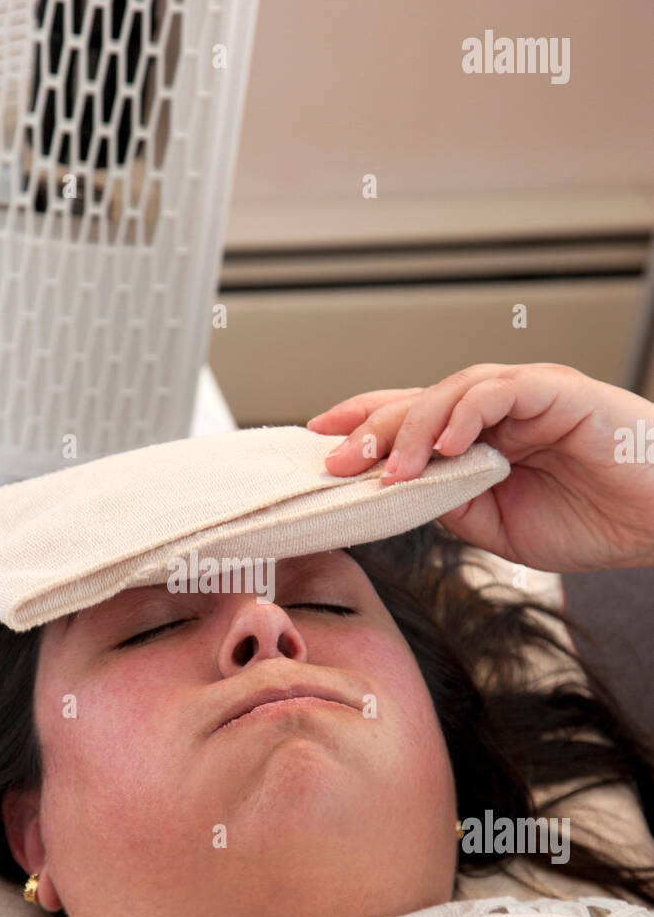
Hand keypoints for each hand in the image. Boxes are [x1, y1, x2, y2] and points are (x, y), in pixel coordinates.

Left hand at [307, 363, 653, 573]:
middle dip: (371, 428)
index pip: (411, 418)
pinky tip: (444, 447)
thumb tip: (397, 495)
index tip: (319, 441)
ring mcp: (528, 394)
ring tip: (389, 467)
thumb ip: (450, 503)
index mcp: (484, 436)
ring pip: (450, 392)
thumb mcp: (498, 526)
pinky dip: (464, 414)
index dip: (366, 423)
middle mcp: (500, 408)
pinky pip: (499, 390)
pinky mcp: (558, 391)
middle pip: (419, 400)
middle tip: (336, 458)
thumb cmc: (596, 519)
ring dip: (412, 427)